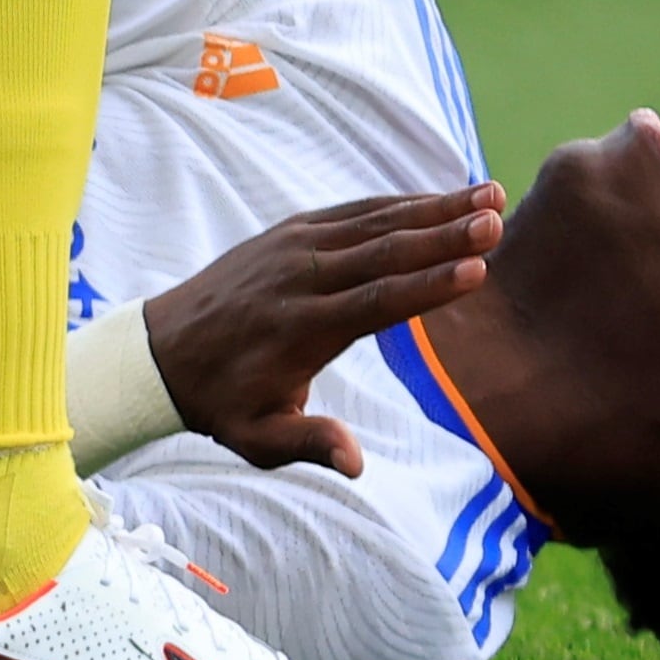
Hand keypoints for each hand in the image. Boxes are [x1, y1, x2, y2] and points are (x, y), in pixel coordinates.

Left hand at [142, 187, 507, 475]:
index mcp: (301, 327)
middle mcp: (301, 277)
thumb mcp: (257, 437)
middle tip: (497, 219)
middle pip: (383, 251)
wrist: (161, 351)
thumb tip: (356, 464)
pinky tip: (440, 200)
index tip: (477, 270)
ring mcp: (294, 246)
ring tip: (490, 194)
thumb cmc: (220, 401)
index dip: (428, 286)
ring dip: (434, 207)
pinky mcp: (289, 231)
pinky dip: (398, 204)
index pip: (376, 301)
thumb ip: (309, 443)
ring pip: (374, 221)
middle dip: (444, 234)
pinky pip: (352, 212)